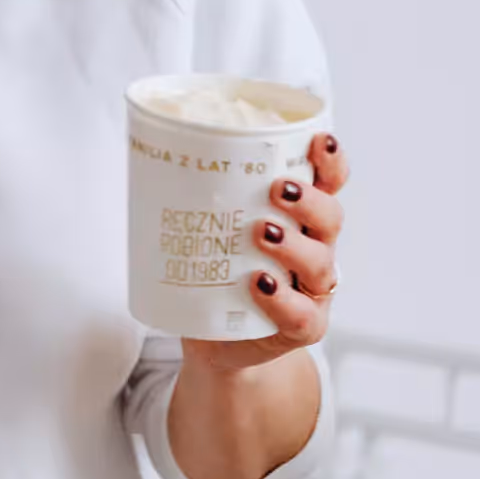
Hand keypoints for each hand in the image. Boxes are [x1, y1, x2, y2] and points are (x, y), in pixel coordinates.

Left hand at [180, 132, 348, 372]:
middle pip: (330, 217)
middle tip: (276, 188)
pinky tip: (260, 285)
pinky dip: (284, 301)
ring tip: (262, 232)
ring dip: (294, 246)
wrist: (217, 339)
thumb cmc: (215, 272)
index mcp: (298, 215)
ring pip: (322, 263)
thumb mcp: (211, 226)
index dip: (330, 161)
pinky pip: (304, 316)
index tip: (319, 140)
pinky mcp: (303, 327)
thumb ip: (198, 194)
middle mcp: (314, 247)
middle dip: (309, 200)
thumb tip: (149, 147)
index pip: (327, 182)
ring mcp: (312, 290)